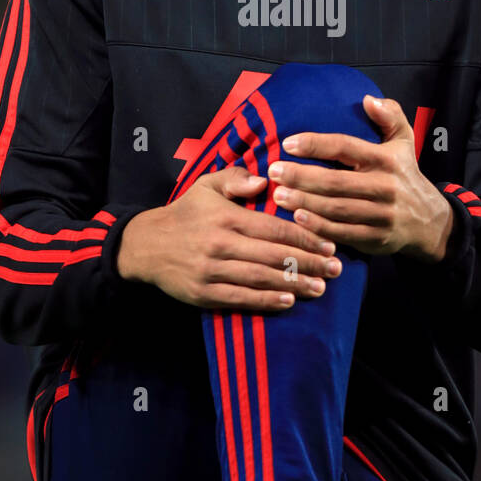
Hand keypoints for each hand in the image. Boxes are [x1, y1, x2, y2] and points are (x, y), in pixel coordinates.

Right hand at [116, 166, 342, 310]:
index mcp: (226, 216)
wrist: (144, 246)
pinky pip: (240, 298)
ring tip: (321, 287)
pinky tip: (288, 301)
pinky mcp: (203, 293)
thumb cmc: (183, 213)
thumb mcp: (205, 186)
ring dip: (294, 284)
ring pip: (261, 278)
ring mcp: (212, 271)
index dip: (305, 237)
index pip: (274, 228)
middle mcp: (221, 244)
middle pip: (274, 255)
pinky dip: (266, 301)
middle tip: (336, 268)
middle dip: (309, 262)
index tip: (329, 243)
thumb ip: (235, 178)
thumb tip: (265, 180)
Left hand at [266, 94, 454, 261]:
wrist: (429, 221)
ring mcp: (381, 215)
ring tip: (278, 195)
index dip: (315, 144)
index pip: (345, 147)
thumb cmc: (404, 174)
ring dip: (304, 202)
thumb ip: (390, 114)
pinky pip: (342, 233)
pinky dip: (318, 228)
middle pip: (336, 181)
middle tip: (273, 171)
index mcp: (386, 159)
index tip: (288, 143)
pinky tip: (297, 220)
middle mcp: (385, 186)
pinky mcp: (376, 238)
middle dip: (301, 176)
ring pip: (336, 208)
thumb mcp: (404, 140)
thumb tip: (368, 99)